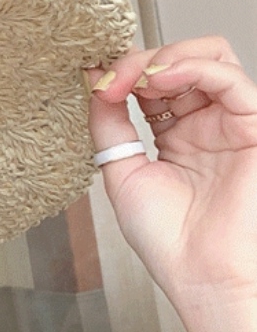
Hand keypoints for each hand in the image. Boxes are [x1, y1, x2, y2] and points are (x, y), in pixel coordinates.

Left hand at [87, 36, 256, 310]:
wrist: (201, 274)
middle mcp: (204, 124)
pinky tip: (160, 80)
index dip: (121, 74)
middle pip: (180, 61)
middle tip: (111, 80)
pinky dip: (192, 68)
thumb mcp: (123, 172)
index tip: (91, 79)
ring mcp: (230, 122)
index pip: (150, 83)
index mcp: (174, 135)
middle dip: (140, 61)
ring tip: (135, 80)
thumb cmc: (169, 239)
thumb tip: (94, 83)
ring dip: (165, 58)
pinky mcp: (255, 126)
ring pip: (209, 57)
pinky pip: (230, 78)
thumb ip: (110, 126)